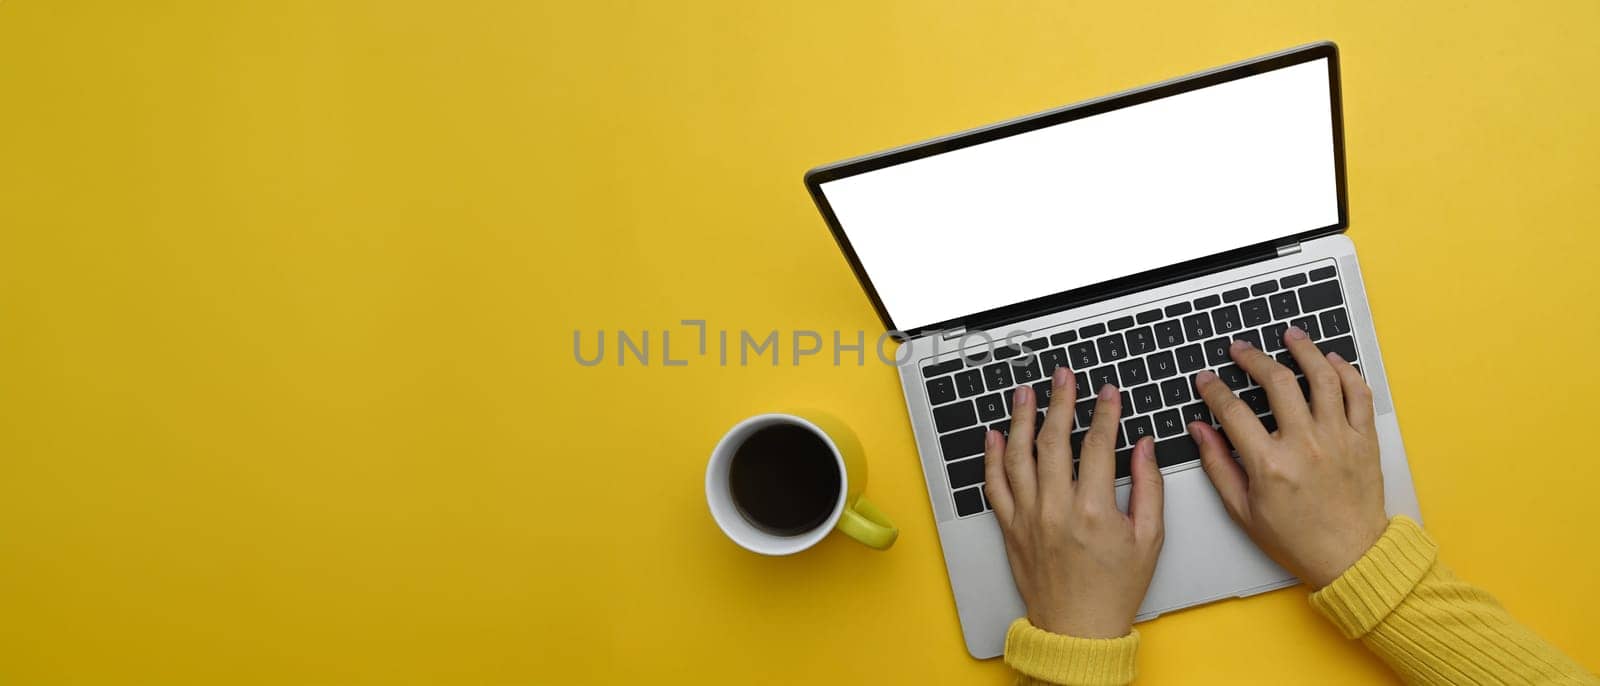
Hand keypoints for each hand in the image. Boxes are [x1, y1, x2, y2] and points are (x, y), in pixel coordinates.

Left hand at [984, 368, 1164, 637]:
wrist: (1077, 629)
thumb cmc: (1114, 590)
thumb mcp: (1149, 540)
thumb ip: (1149, 487)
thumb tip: (1143, 446)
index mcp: (1094, 511)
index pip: (1098, 445)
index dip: (1105, 412)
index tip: (1108, 393)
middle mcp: (1056, 510)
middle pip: (1054, 441)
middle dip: (1060, 401)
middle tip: (1063, 376)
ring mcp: (1028, 518)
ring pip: (1018, 456)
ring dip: (1021, 419)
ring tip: (1025, 393)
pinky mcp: (1010, 529)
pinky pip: (995, 486)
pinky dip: (992, 457)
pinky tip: (995, 434)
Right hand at [1189, 326, 1387, 588]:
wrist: (1351, 557)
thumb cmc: (1297, 539)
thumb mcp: (1243, 509)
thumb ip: (1218, 464)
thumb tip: (1200, 430)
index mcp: (1270, 465)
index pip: (1233, 411)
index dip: (1213, 389)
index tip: (1206, 380)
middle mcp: (1305, 445)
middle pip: (1277, 382)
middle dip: (1253, 358)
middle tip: (1241, 349)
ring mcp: (1339, 439)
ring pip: (1322, 377)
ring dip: (1304, 350)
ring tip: (1290, 336)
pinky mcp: (1364, 440)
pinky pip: (1358, 393)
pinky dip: (1345, 371)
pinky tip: (1331, 360)